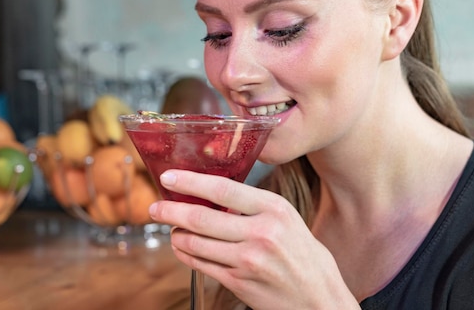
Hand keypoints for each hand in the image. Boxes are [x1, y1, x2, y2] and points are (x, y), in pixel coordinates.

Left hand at [148, 169, 359, 309]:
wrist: (318, 297)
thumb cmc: (302, 254)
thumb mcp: (286, 218)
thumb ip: (253, 206)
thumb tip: (212, 195)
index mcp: (274, 209)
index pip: (223, 190)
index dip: (191, 181)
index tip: (169, 177)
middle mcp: (261, 233)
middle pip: (202, 218)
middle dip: (171, 210)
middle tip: (155, 207)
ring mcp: (248, 260)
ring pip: (196, 243)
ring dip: (176, 235)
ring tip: (172, 229)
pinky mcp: (239, 283)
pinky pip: (201, 265)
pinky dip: (186, 255)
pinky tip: (182, 248)